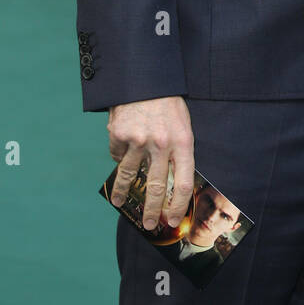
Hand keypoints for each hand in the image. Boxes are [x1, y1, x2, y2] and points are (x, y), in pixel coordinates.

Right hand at [107, 96, 194, 229]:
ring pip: (130, 176)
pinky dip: (119, 158)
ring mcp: (139, 140)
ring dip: (123, 193)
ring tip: (118, 202)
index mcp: (183, 142)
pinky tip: (120, 155)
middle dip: (153, 210)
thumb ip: (177, 152)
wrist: (145, 79)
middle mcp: (161, 143)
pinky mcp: (120, 135)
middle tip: (149, 225)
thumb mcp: (182, 125)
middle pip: (158, 187)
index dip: (178, 205)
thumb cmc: (168, 105)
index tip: (172, 220)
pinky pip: (117, 155)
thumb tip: (171, 184)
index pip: (184, 183)